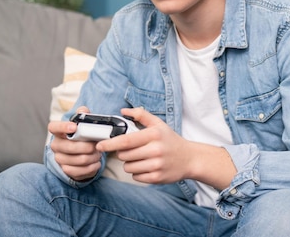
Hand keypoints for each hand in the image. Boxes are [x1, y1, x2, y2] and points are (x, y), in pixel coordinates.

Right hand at [48, 106, 101, 181]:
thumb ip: (83, 115)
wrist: (82, 153)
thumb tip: (84, 110)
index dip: (62, 127)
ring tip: (98, 154)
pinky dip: (91, 167)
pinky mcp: (66, 170)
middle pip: (69, 147)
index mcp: (59, 132)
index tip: (74, 127)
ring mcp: (60, 159)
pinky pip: (79, 171)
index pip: (53, 127)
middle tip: (97, 146)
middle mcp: (56, 145)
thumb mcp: (83, 124)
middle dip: (87, 147)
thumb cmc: (82, 135)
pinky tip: (96, 163)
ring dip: (92, 157)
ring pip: (77, 160)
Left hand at [97, 107, 236, 188]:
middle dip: (123, 153)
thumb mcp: (158, 124)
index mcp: (154, 135)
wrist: (189, 158)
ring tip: (141, 158)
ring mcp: (157, 165)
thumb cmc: (170, 140)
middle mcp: (155, 150)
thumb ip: (141, 115)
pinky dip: (138, 173)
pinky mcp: (157, 178)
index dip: (110, 144)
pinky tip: (146, 166)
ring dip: (130, 163)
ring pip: (128, 167)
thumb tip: (123, 111)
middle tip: (132, 150)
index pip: (126, 140)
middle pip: (124, 155)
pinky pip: (136, 177)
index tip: (100, 145)